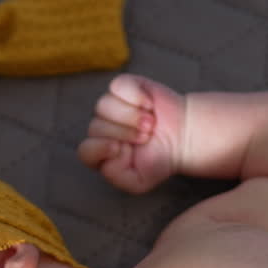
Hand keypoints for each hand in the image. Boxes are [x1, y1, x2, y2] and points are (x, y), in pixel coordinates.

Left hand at [78, 74, 185, 193]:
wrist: (181, 137)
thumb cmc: (158, 159)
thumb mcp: (138, 182)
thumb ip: (117, 177)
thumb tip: (107, 156)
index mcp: (101, 153)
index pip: (85, 150)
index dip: (101, 148)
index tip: (124, 149)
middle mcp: (102, 128)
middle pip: (95, 127)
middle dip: (124, 133)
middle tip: (146, 137)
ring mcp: (111, 106)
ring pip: (103, 105)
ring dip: (131, 116)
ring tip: (149, 123)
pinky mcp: (124, 87)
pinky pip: (118, 86)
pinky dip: (135, 96)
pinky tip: (149, 104)